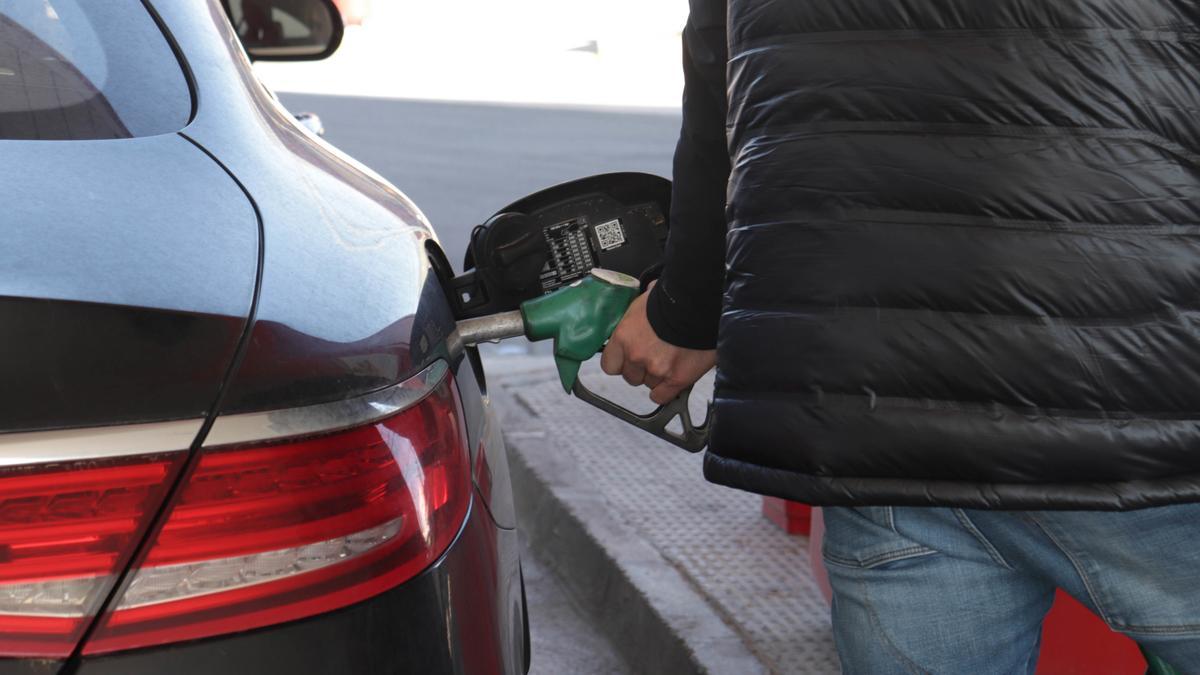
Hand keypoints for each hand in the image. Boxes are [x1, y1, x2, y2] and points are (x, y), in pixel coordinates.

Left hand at [600, 282, 716, 404]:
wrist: (699, 305)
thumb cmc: (673, 299)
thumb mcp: (644, 302)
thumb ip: (637, 318)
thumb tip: (641, 308)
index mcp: (624, 337)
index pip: (610, 365)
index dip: (621, 363)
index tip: (628, 359)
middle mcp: (636, 356)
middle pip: (630, 377)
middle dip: (641, 369)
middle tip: (655, 356)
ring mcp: (656, 369)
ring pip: (649, 384)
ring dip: (658, 376)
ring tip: (671, 360)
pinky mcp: (676, 379)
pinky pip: (662, 396)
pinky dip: (667, 390)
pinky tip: (673, 379)